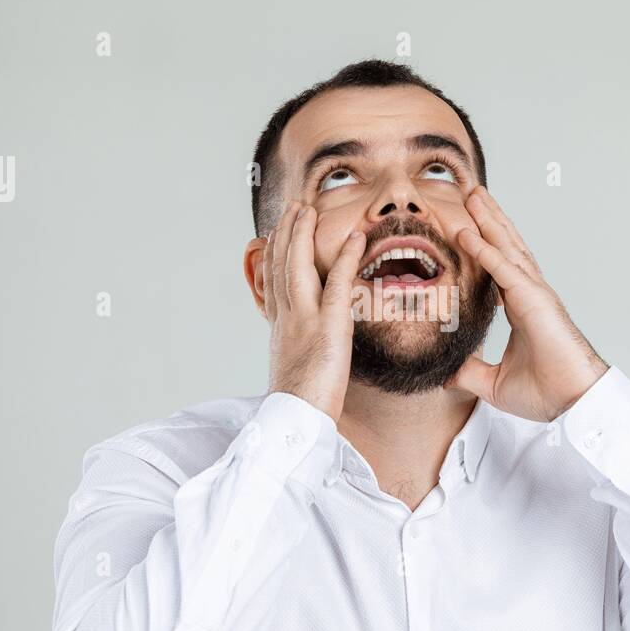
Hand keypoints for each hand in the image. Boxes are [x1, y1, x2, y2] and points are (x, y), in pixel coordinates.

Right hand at [264, 201, 366, 421]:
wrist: (294, 422)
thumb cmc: (299, 406)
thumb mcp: (293, 371)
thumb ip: (297, 352)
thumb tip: (301, 351)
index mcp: (279, 330)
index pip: (272, 282)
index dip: (273, 254)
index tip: (274, 234)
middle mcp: (287, 319)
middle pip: (281, 265)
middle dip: (286, 233)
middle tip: (293, 208)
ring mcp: (305, 320)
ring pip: (299, 266)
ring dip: (303, 234)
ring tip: (309, 210)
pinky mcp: (328, 328)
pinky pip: (338, 285)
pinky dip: (347, 258)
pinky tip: (357, 239)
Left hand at [443, 186, 608, 421]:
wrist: (574, 402)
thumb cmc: (547, 392)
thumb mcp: (493, 383)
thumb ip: (470, 373)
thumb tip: (446, 373)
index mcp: (523, 307)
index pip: (498, 267)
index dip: (483, 245)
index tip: (466, 225)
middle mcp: (530, 294)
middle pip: (505, 246)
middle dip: (488, 218)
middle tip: (470, 193)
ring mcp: (535, 293)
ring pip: (506, 247)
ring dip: (487, 220)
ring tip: (471, 195)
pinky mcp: (535, 301)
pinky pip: (504, 269)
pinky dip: (484, 250)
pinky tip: (467, 232)